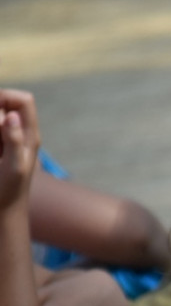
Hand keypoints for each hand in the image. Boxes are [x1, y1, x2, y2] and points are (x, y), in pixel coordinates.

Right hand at [0, 89, 39, 210]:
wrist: (4, 208)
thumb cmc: (10, 190)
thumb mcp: (14, 167)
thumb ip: (15, 141)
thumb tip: (12, 116)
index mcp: (30, 135)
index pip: (24, 100)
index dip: (5, 97)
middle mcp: (20, 132)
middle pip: (6, 102)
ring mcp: (7, 138)